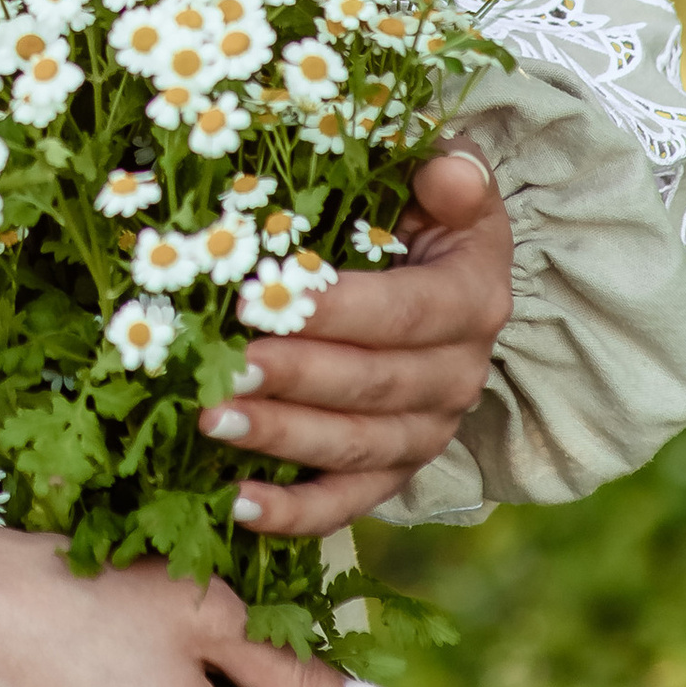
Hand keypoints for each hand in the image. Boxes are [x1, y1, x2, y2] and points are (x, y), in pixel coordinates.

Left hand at [196, 144, 514, 534]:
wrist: (438, 270)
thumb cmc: (421, 212)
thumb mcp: (445, 180)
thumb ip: (452, 176)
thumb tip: (445, 172)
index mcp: (472, 302)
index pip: (403, 314)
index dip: (334, 312)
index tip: (259, 301)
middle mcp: (459, 376)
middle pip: (373, 387)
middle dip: (293, 379)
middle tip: (225, 369)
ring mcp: (426, 431)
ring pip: (356, 448)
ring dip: (283, 440)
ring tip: (213, 421)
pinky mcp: (393, 468)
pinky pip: (349, 502)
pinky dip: (296, 514)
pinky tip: (238, 506)